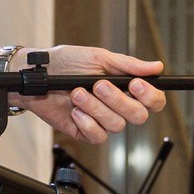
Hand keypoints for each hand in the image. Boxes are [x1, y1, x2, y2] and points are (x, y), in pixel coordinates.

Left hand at [19, 46, 164, 144]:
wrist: (37, 76)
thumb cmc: (66, 63)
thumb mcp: (98, 57)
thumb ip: (127, 65)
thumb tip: (156, 66)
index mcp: (126, 87)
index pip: (153, 100)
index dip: (150, 96)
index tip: (135, 85)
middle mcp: (118, 106)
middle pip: (138, 116)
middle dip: (118, 100)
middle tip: (98, 85)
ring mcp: (102, 120)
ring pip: (116, 125)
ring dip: (96, 108)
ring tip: (77, 93)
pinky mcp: (86, 132)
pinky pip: (98, 136)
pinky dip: (87, 122)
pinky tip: (75, 111)